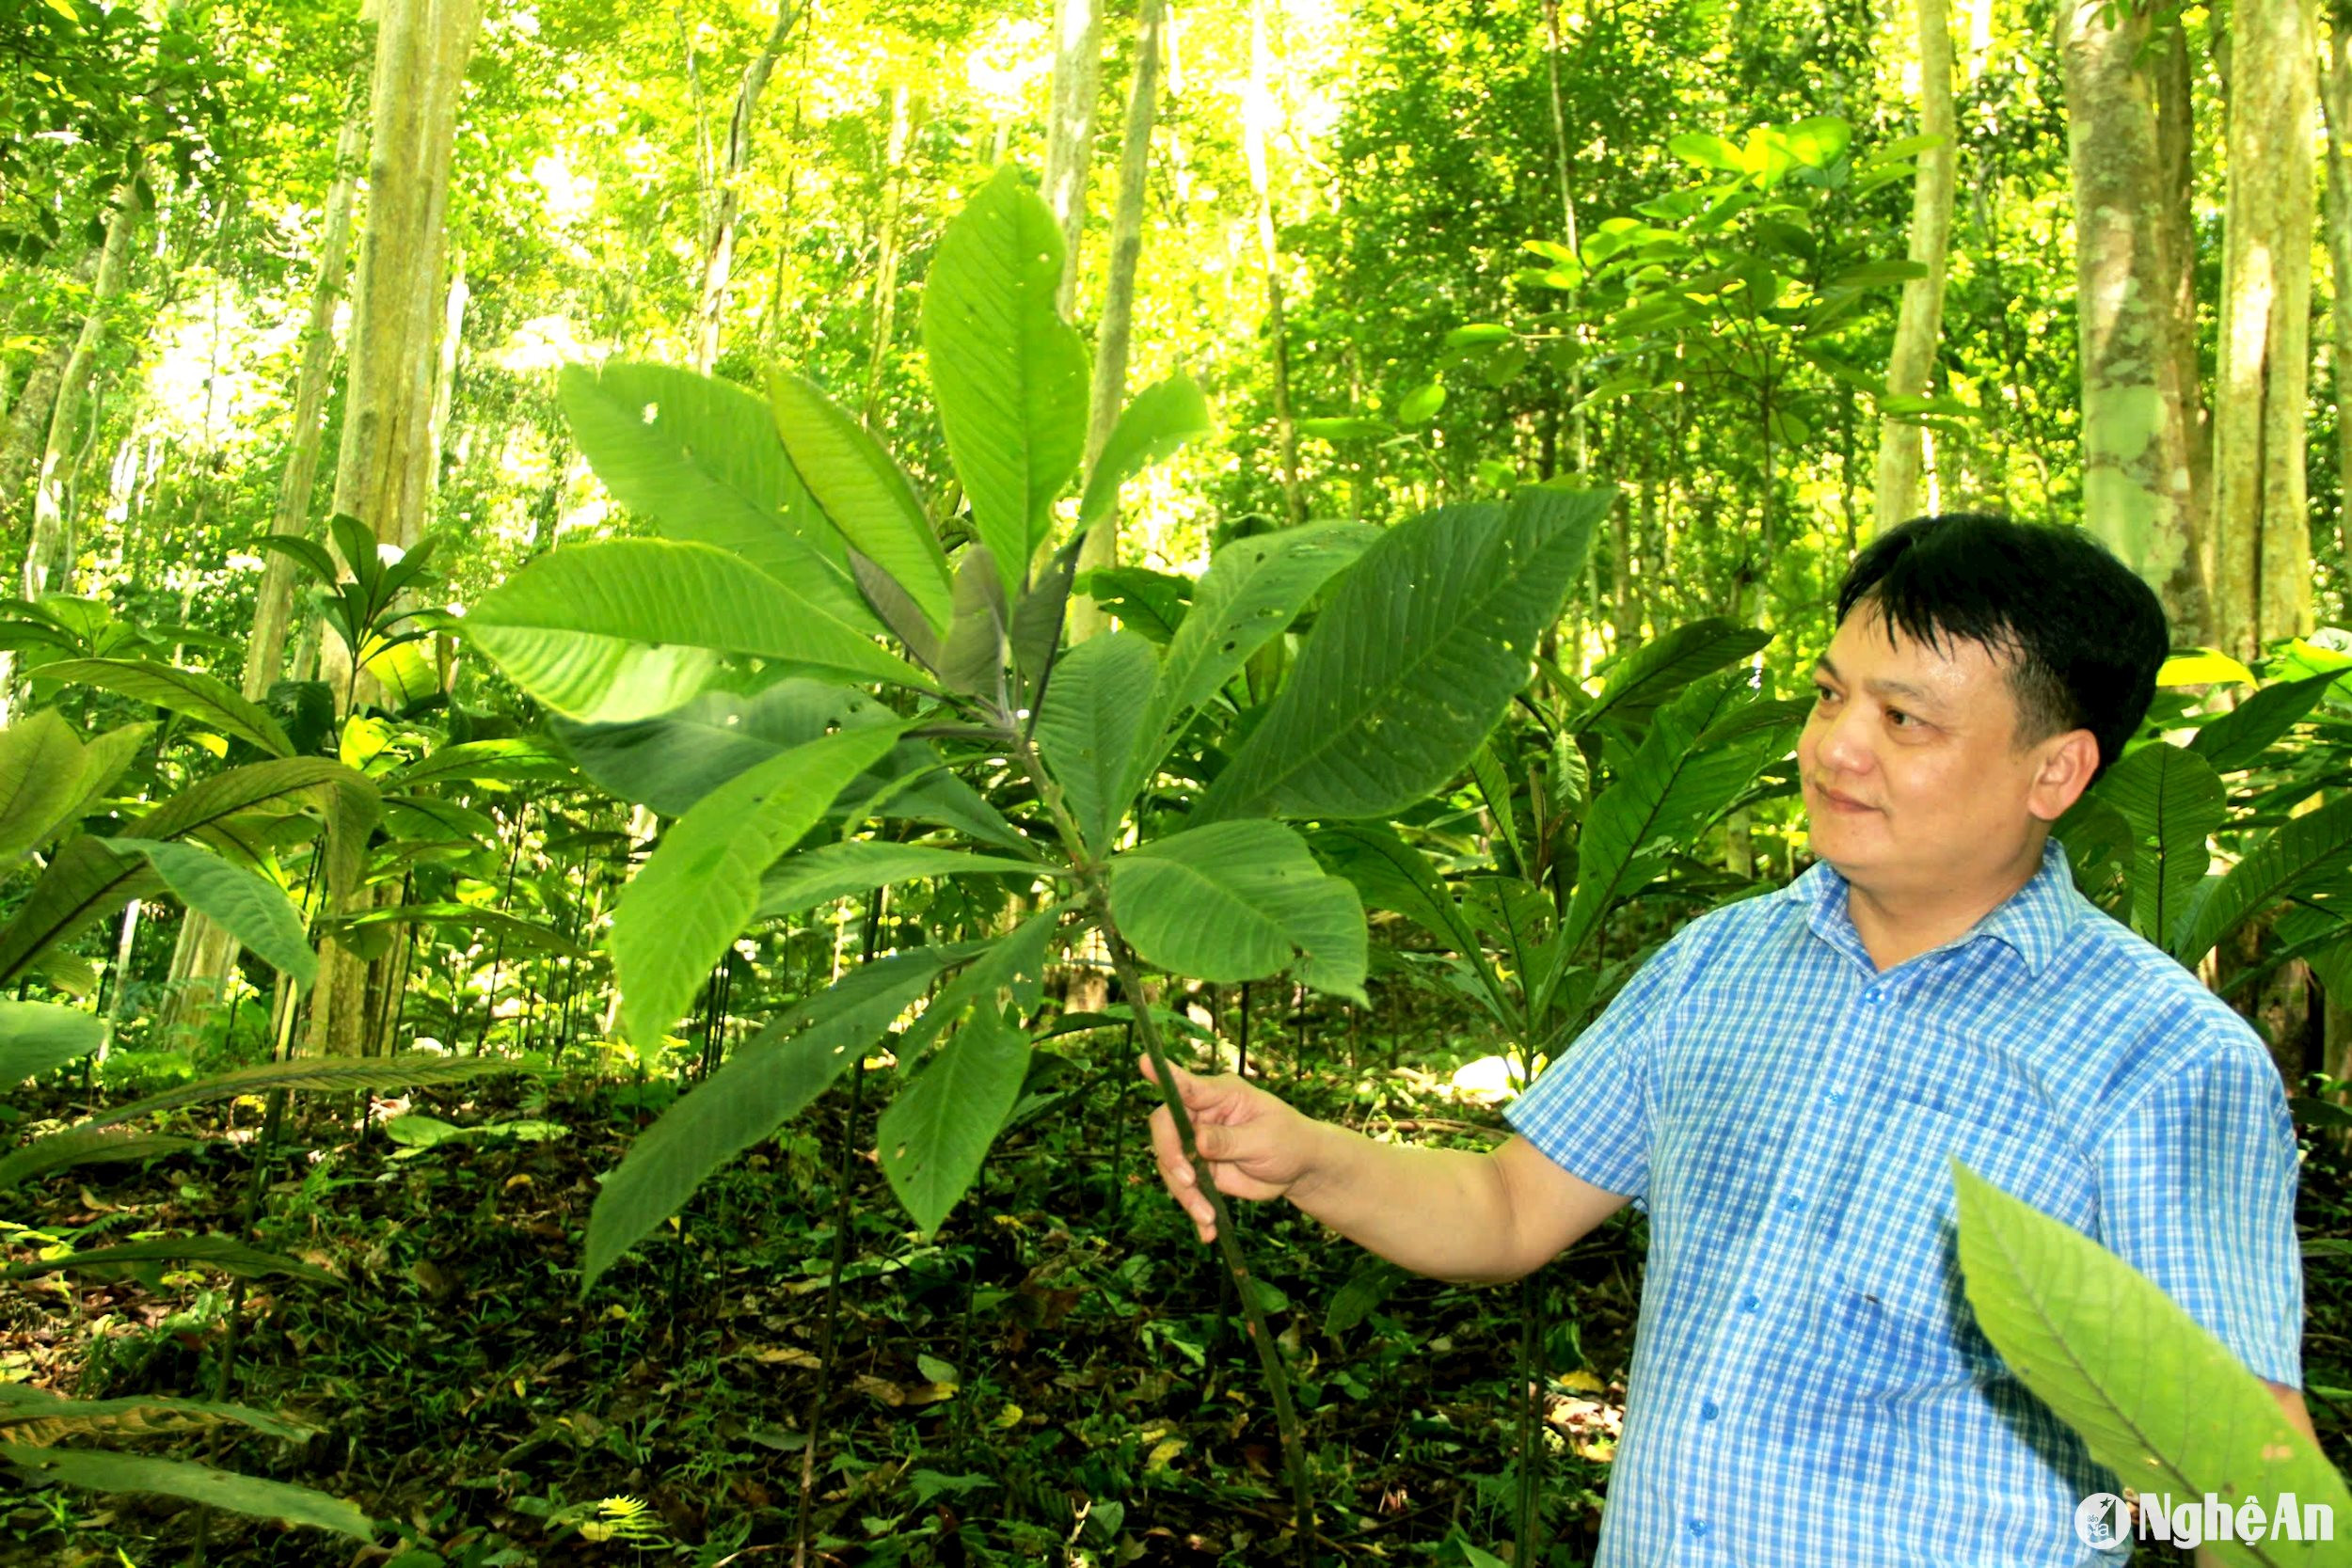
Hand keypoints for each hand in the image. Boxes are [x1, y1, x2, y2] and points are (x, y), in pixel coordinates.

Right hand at [1139, 1054, 1326, 1242]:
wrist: (1298, 1169)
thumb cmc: (1289, 1140)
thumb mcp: (1264, 1139)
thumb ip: (1229, 1140)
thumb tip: (1198, 1141)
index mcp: (1220, 1094)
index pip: (1187, 1084)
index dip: (1163, 1075)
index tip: (1145, 1062)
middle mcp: (1201, 1114)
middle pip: (1166, 1129)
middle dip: (1172, 1158)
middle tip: (1188, 1183)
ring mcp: (1197, 1142)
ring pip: (1171, 1165)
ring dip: (1185, 1194)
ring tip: (1207, 1218)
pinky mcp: (1199, 1168)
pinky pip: (1185, 1188)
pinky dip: (1194, 1210)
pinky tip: (1207, 1232)